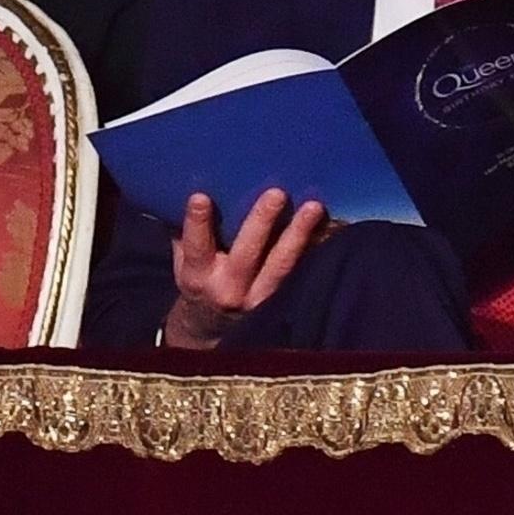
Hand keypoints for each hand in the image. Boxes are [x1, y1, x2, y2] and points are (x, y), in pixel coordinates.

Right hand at [162, 188, 324, 349]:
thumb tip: (184, 187)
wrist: (213, 327)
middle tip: (276, 193)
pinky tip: (329, 225)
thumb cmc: (201, 278)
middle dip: (261, 223)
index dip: (197, 223)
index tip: (201, 197)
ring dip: (298, 235)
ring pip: (280, 266)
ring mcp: (257, 297)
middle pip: (245, 255)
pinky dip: (314, 249)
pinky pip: (300, 273)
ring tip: (313, 207)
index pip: (194, 247)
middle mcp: (227, 288)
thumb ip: (185, 232)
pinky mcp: (282, 301)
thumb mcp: (185, 262)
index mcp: (197, 275)